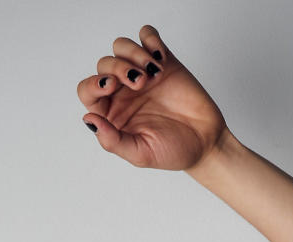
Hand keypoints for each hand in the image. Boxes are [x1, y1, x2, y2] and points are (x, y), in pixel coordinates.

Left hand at [77, 24, 227, 170]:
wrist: (205, 142)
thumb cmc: (173, 151)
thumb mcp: (140, 154)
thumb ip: (112, 140)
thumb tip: (89, 119)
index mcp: (111, 113)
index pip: (88, 91)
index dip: (93, 84)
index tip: (110, 86)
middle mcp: (122, 91)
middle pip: (104, 64)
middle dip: (118, 68)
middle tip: (141, 83)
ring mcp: (141, 73)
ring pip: (121, 46)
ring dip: (133, 53)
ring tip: (152, 72)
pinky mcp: (162, 60)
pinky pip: (147, 36)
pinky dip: (150, 40)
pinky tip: (160, 58)